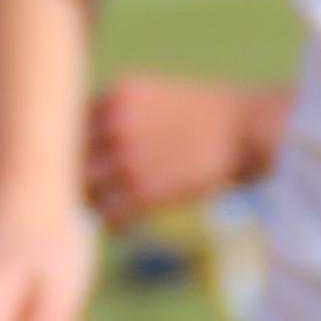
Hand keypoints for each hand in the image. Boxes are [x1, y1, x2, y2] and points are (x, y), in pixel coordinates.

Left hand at [83, 73, 276, 227]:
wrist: (248, 129)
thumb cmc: (212, 115)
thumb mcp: (160, 96)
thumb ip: (126, 113)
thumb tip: (99, 141)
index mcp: (118, 95)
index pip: (72, 123)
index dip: (77, 147)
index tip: (83, 163)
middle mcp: (115, 122)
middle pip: (72, 156)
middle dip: (79, 175)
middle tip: (86, 192)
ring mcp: (127, 157)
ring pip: (85, 188)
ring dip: (93, 202)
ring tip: (104, 211)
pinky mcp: (144, 191)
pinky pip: (110, 215)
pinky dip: (113, 224)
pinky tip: (122, 226)